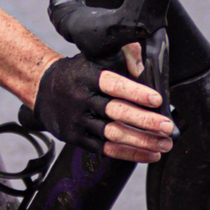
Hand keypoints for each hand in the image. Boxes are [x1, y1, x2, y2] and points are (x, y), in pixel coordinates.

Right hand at [32, 45, 175, 161]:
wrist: (42, 88)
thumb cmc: (76, 72)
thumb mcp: (94, 55)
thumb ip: (122, 55)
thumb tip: (142, 68)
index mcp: (88, 77)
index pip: (114, 85)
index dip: (136, 92)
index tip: (157, 100)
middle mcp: (82, 100)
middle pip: (116, 112)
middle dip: (145, 121)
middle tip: (167, 127)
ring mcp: (78, 121)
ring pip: (113, 134)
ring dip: (142, 141)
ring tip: (164, 144)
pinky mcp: (76, 138)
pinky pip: (106, 149)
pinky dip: (129, 153)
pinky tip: (148, 154)